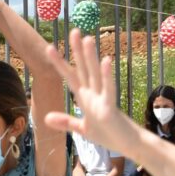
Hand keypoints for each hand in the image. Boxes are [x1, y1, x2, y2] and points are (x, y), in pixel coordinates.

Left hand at [43, 29, 140, 157]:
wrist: (128, 146)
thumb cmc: (108, 135)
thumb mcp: (81, 129)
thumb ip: (65, 121)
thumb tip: (46, 118)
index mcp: (85, 97)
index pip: (70, 76)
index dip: (60, 62)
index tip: (49, 47)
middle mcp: (93, 94)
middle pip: (83, 68)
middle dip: (77, 50)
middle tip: (74, 30)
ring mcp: (102, 99)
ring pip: (95, 74)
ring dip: (91, 57)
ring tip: (88, 38)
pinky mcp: (110, 108)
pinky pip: (108, 89)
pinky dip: (107, 75)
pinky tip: (106, 60)